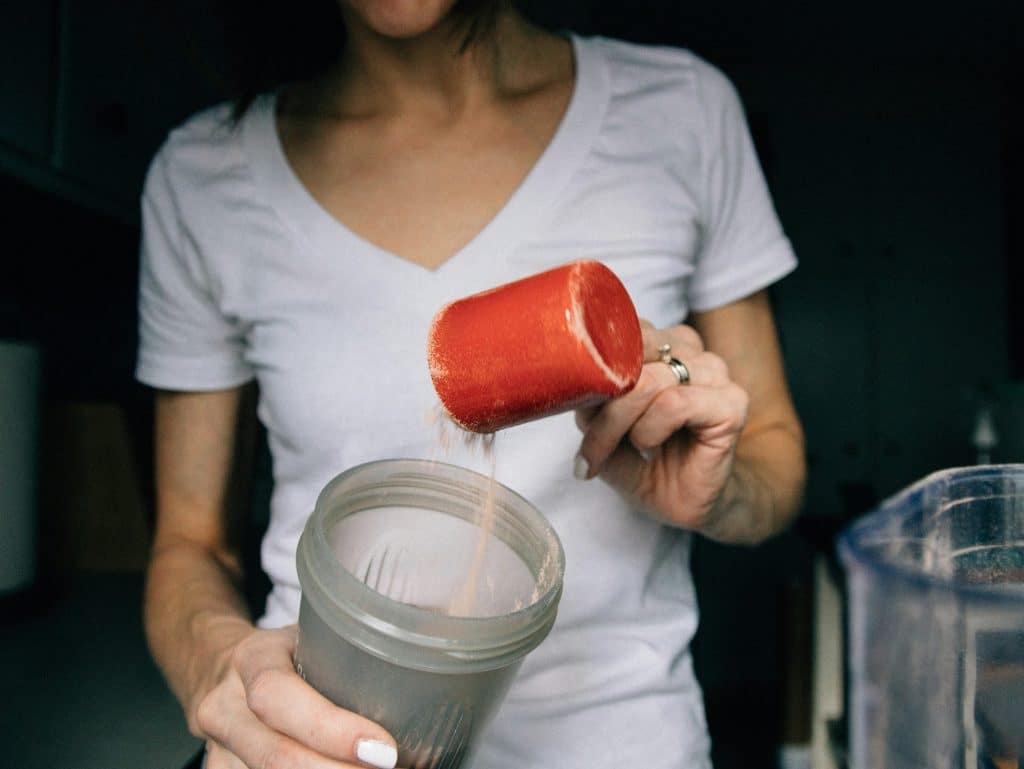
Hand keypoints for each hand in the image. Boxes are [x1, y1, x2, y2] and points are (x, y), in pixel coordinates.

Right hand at [194, 624, 398, 768]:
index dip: (331, 730)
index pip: (279, 697)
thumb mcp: (312, 635)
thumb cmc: (287, 651)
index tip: (384, 751)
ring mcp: (218, 747)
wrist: (221, 666)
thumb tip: (432, 663)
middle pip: (273, 756)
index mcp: (252, 658)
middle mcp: (224, 705)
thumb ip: (352, 650)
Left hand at [574, 321, 748, 532]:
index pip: (620, 332)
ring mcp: (715, 374)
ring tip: (614, 452)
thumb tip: (574, 383)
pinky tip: (649, 448)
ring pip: (649, 381)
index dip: (592, 373)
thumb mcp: (600, 426)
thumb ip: (590, 398)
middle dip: (602, 403)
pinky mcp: (732, 403)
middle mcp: (690, 351)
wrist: (681, 501)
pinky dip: (650, 430)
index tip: (576, 413)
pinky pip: (674, 403)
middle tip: (590, 445)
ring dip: (619, 423)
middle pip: (631, 355)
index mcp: (661, 343)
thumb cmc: (642, 461)